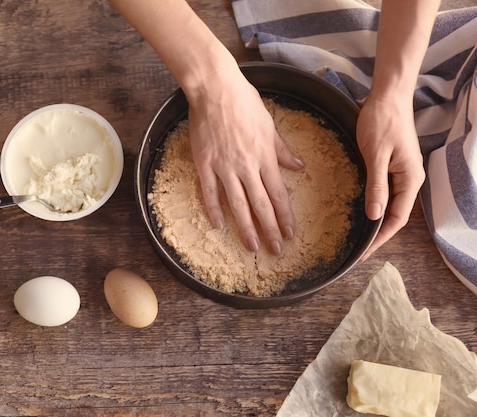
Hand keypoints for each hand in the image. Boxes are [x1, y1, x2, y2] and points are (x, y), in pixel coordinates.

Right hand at [186, 69, 304, 253]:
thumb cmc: (244, 102)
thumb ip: (281, 150)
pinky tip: (219, 226)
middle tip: (276, 251)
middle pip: (261, 205)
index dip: (285, 216)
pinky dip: (214, 210)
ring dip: (246, 228)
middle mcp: (247, 166)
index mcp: (265, 156)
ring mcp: (224, 167)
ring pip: (238, 204)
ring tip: (252, 246)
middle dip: (270, 230)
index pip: (278, 194)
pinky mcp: (205, 163)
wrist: (215, 89)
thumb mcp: (269, 124)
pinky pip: (210, 192)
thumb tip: (299, 166)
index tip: (290, 233)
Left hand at [356, 94, 425, 259]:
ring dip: (376, 221)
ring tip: (359, 238)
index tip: (364, 253)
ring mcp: (402, 172)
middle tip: (358, 252)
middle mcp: (409, 179)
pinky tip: (362, 211)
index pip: (397, 218)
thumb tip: (375, 216)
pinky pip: (385, 191)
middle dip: (378, 235)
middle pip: (395, 215)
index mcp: (410, 179)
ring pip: (390, 204)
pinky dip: (375, 204)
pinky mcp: (392, 165)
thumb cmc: (382, 121)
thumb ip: (376, 186)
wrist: (388, 95)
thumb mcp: (376, 155)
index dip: (380, 238)